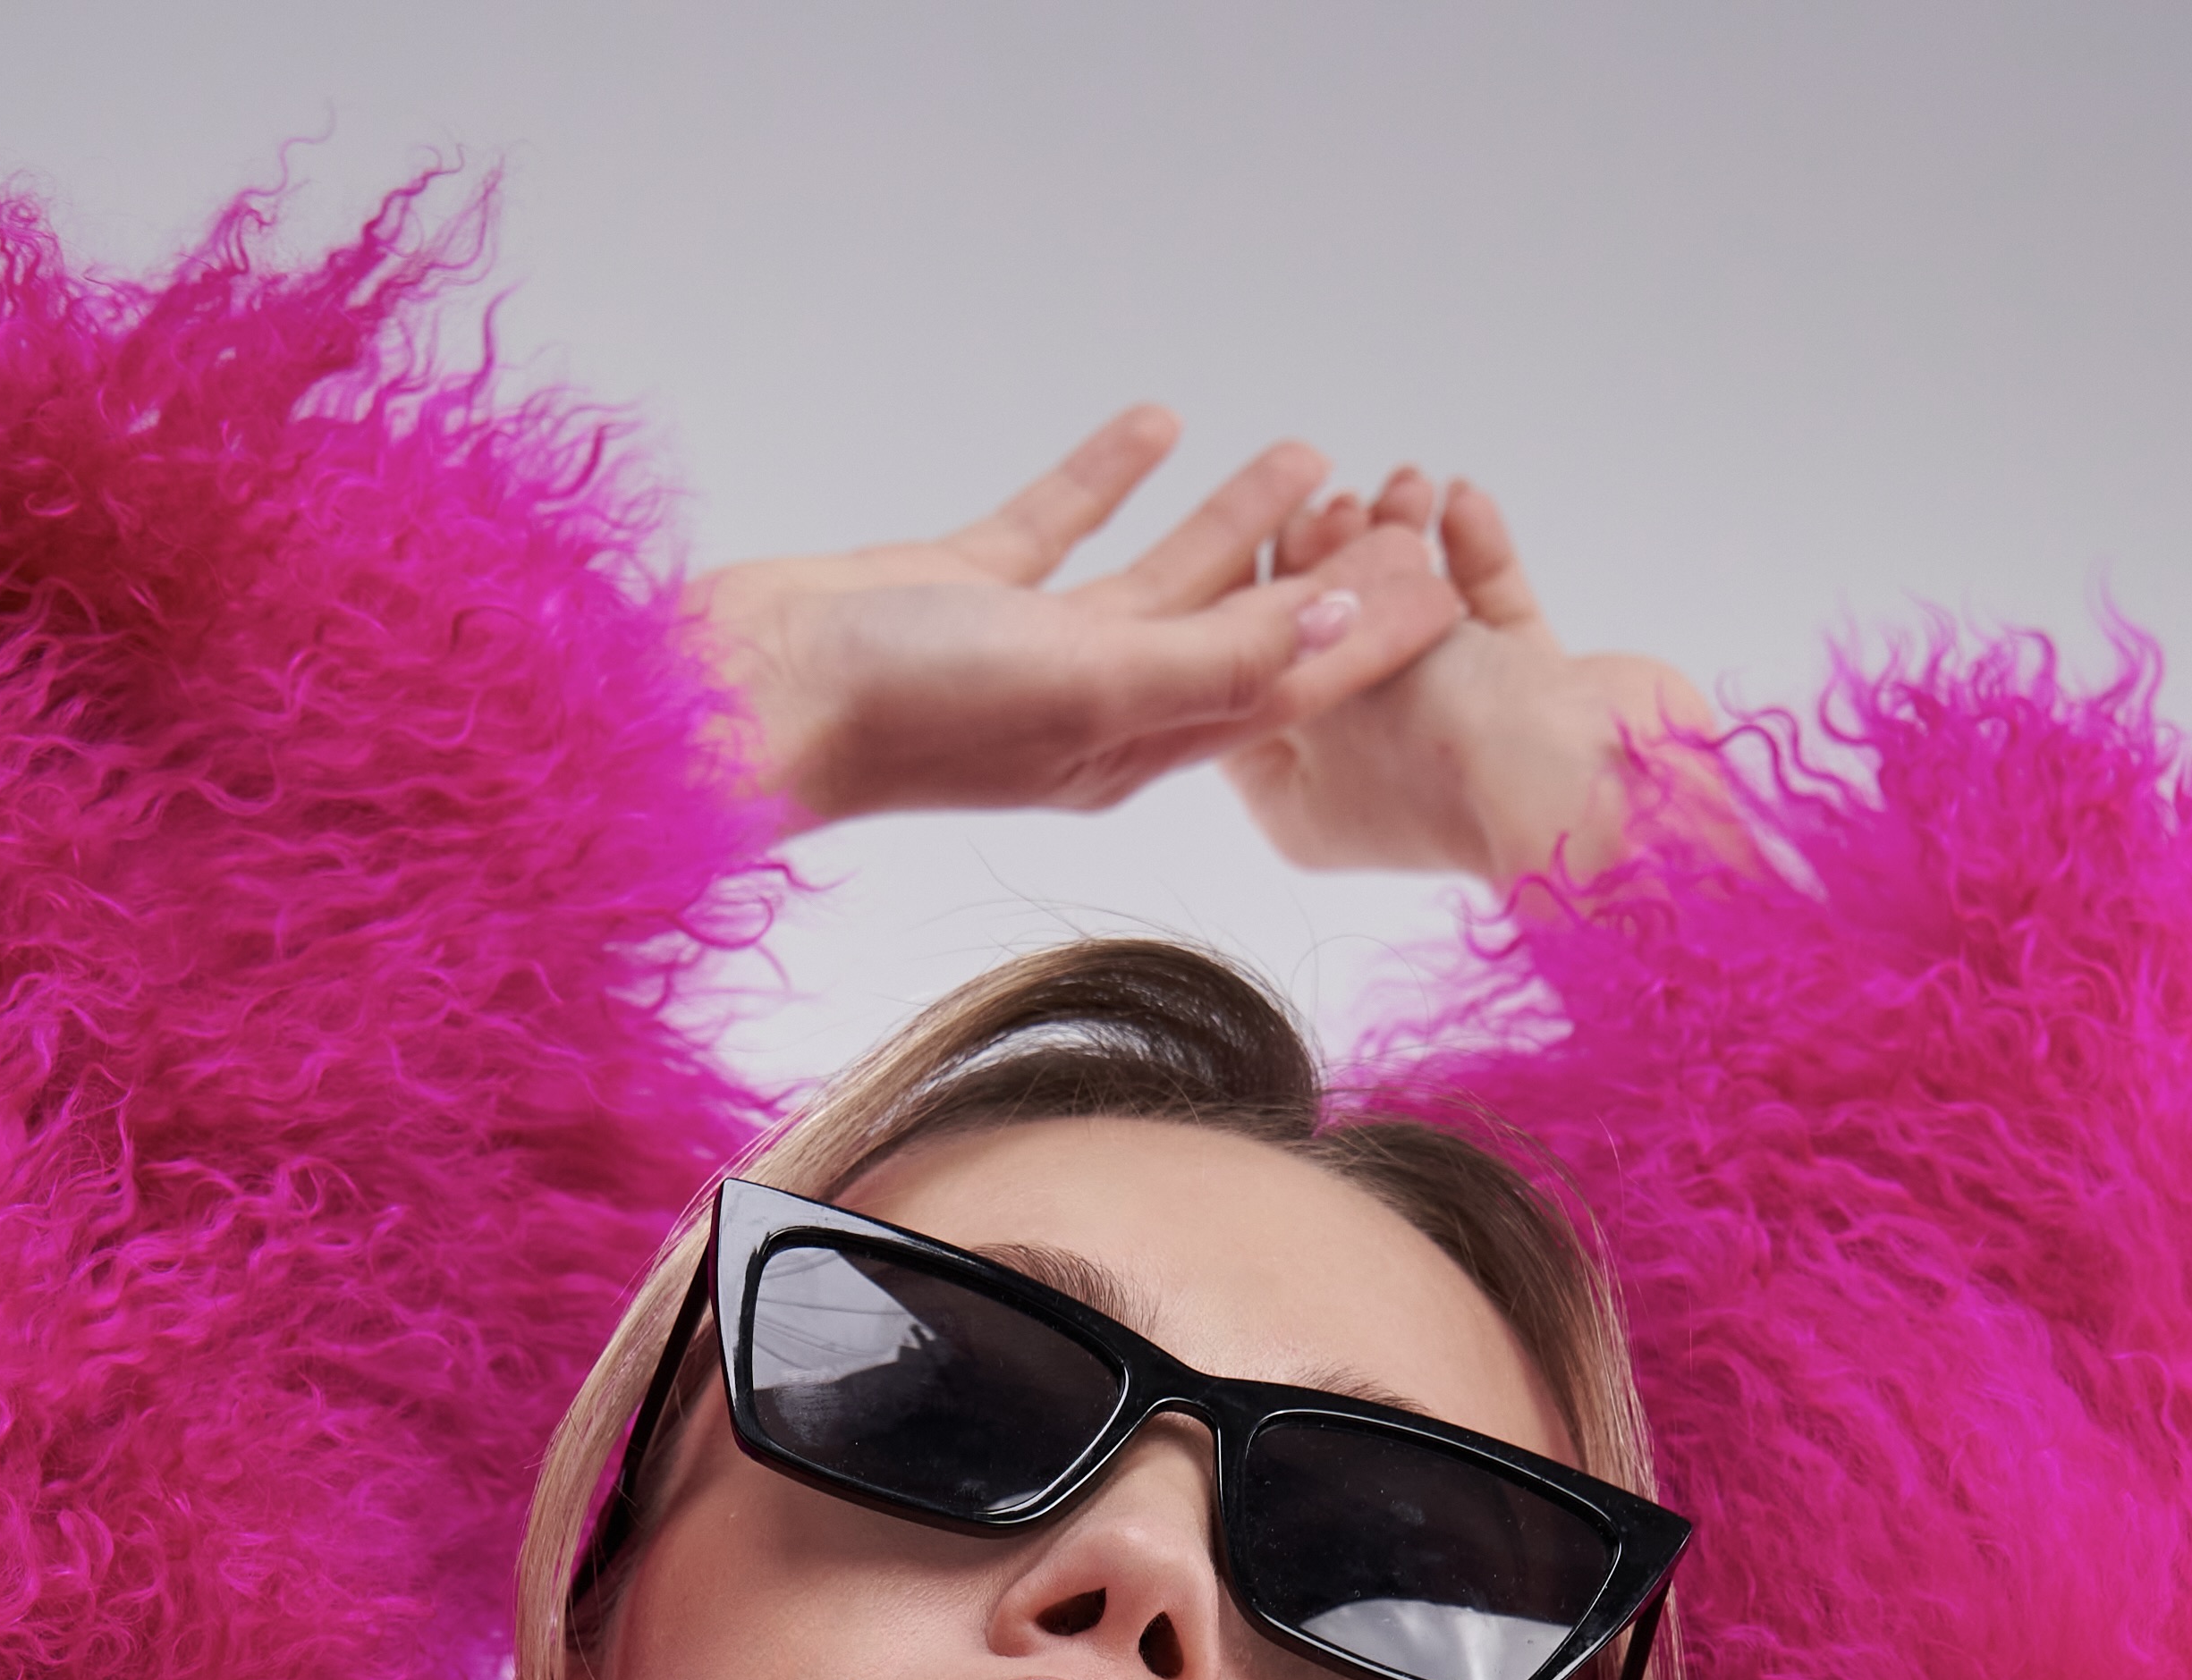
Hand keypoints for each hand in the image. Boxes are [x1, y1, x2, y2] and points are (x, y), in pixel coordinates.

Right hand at [696, 411, 1464, 829]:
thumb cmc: (903, 712)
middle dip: (1319, 577)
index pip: (1282, 686)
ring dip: (1232, 522)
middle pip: (1238, 630)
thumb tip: (1337, 629)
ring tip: (1305, 455)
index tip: (1443, 585)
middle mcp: (1092, 704)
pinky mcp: (963, 594)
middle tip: (1397, 508)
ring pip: (1160, 577)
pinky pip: (1059, 529)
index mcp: (1133, 743)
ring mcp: (1027, 650)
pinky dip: (1108, 480)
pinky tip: (1153, 424)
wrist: (748, 698)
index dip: (1366, 639)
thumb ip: (1213, 657)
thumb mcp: (1085, 681)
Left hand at [1221, 469, 1736, 886]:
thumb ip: (1301, 616)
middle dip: (1338, 560)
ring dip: (1408, 545)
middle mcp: (1371, 775)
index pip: (1252, 690)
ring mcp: (1451, 737)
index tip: (1265, 535)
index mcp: (1301, 800)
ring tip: (1411, 486)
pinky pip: (1487, 618)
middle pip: (1335, 646)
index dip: (1253, 608)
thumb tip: (1297, 569)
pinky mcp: (1524, 702)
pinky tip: (1466, 502)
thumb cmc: (1444, 751)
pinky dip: (1475, 559)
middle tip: (1346, 504)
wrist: (1590, 778)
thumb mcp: (1333, 674)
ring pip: (1412, 623)